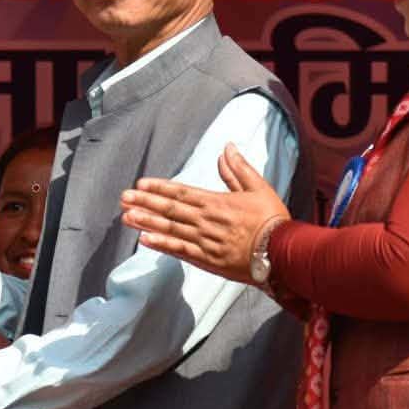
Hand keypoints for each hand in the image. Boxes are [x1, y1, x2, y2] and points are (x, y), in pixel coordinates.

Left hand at [119, 143, 288, 285]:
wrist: (285, 254)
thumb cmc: (273, 220)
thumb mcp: (259, 188)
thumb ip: (238, 169)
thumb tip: (227, 147)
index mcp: (217, 202)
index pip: (182, 192)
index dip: (160, 188)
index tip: (141, 183)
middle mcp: (206, 221)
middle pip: (170, 210)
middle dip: (145, 202)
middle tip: (124, 197)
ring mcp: (205, 242)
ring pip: (170, 230)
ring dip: (146, 222)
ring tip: (126, 216)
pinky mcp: (207, 260)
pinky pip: (180, 251)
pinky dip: (161, 245)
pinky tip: (144, 240)